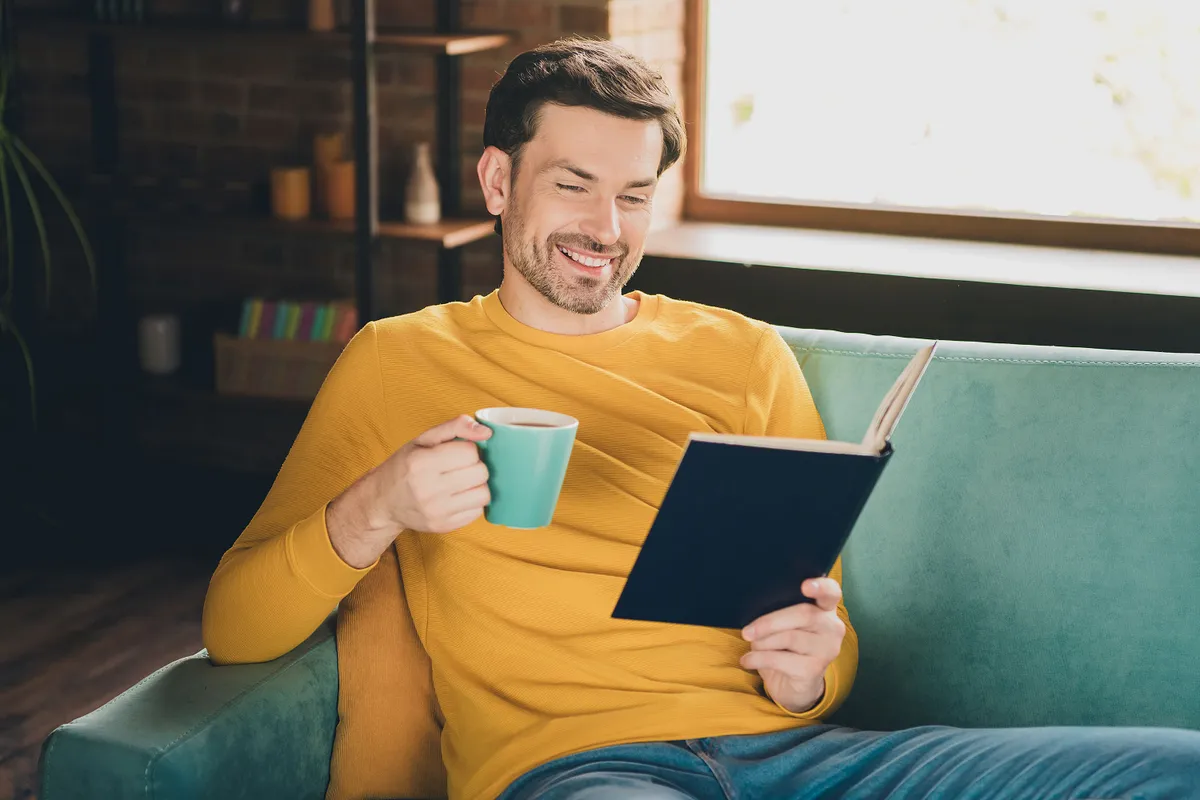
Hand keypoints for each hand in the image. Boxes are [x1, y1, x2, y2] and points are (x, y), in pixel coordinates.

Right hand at [328, 415, 492, 566]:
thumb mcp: (423, 439)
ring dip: (477, 485)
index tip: (457, 452)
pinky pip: (478, 512)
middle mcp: (429, 489)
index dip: (468, 448)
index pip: (470, 452)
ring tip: (462, 481)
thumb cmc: (405, 466)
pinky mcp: (444, 526)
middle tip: (460, 467)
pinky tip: (458, 496)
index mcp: (421, 463)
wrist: (383, 502)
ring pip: (484, 494)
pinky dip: (472, 502)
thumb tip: (487, 432)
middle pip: (480, 472)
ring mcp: (437, 511)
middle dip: (475, 466)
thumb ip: (455, 427)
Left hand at [739, 577, 845, 713]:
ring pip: (789, 637)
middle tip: (747, 632)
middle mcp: (832, 627)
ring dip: (763, 642)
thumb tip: (755, 606)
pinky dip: (758, 659)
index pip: (831, 592)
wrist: (792, 685)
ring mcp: (827, 649)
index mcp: (825, 608)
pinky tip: (747, 661)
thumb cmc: (785, 646)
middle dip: (770, 622)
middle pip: (804, 614)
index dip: (820, 586)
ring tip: (752, 646)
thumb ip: (780, 609)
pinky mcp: (814, 669)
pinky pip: (780, 659)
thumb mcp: (784, 624)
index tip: (805, 585)